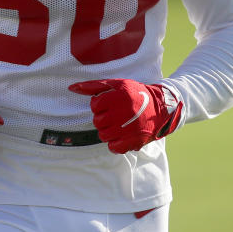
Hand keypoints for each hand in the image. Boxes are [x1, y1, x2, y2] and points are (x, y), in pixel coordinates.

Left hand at [68, 79, 182, 153]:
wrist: (161, 108)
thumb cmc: (135, 94)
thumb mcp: (116, 84)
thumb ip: (93, 86)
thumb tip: (71, 88)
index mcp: (119, 96)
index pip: (95, 105)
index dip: (100, 104)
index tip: (110, 103)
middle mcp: (124, 112)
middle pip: (98, 121)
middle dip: (103, 118)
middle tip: (114, 114)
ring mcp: (129, 128)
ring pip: (103, 135)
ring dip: (108, 130)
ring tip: (118, 124)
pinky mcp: (133, 141)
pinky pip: (113, 147)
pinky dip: (115, 142)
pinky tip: (122, 134)